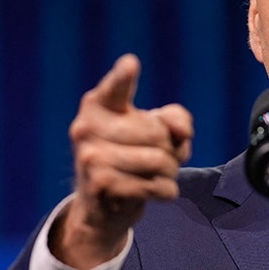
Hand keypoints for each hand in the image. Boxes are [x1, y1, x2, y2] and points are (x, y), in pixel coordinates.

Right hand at [51, 54, 193, 269]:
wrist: (102, 205)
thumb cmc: (133, 155)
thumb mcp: (154, 129)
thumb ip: (175, 118)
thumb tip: (182, 131)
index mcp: (97, 105)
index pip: (115, 88)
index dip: (124, 76)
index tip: (131, 64)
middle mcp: (86, 127)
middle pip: (157, 133)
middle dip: (170, 148)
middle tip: (160, 155)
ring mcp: (90, 157)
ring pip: (160, 161)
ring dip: (171, 171)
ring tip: (157, 173)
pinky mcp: (101, 185)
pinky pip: (158, 186)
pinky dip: (167, 191)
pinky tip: (153, 190)